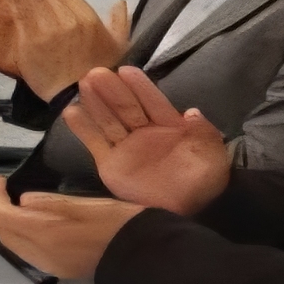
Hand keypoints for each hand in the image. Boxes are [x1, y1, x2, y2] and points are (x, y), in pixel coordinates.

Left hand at [0, 180, 133, 283]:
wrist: (144, 258)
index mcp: (46, 234)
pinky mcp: (60, 268)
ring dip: (5, 222)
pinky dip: (19, 232)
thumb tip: (23, 200)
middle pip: (5, 233)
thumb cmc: (119, 224)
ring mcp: (50, 264)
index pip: (3, 217)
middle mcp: (41, 254)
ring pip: (14, 242)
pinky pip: (27, 249)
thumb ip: (51, 203)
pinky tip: (27, 221)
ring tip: (7, 201)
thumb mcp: (87, 204)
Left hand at [2, 0, 131, 95]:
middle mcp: (66, 21)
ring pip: (30, 1)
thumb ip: (120, 22)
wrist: (79, 97)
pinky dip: (14, 6)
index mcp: (87, 19)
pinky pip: (20, 19)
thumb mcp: (120, 47)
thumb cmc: (101, 73)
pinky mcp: (28, 44)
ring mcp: (46, 32)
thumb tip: (120, 3)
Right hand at [66, 66, 229, 212]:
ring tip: (83, 83)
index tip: (126, 70)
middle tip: (96, 72)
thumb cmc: (204, 181)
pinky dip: (83, 129)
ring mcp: (126, 150)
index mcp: (170, 128)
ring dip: (96, 103)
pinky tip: (71, 112)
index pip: (152, 101)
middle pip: (126, 107)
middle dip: (112, 90)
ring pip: (108, 121)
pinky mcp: (110, 166)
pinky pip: (95, 144)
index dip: (140, 86)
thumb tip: (191, 112)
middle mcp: (144, 134)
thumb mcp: (212, 153)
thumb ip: (203, 131)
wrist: (187, 214)